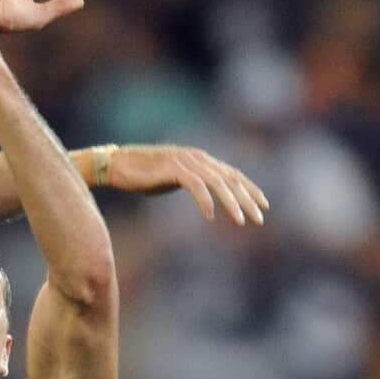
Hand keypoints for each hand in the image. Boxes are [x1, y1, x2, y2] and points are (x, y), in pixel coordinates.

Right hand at [107, 145, 269, 225]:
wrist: (116, 165)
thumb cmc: (142, 174)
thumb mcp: (173, 179)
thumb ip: (192, 183)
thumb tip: (205, 195)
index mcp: (200, 159)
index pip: (232, 174)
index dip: (250, 189)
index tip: (263, 206)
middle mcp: (197, 157)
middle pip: (230, 178)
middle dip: (247, 200)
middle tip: (259, 219)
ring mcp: (185, 161)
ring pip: (217, 182)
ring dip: (231, 203)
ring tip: (240, 221)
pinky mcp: (172, 168)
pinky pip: (196, 185)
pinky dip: (205, 201)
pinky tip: (210, 217)